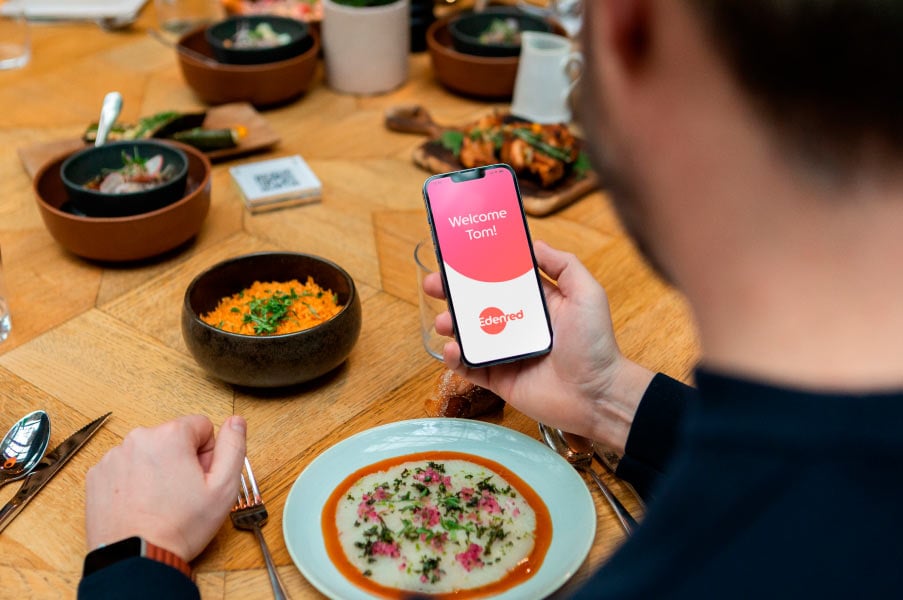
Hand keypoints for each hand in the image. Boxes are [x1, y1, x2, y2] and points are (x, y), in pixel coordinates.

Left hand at [85, 414, 246, 561]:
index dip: (207, 454)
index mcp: (170, 436)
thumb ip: (233, 447)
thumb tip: (236, 421)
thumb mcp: (223, 488)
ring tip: (159, 502)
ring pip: (148, 453)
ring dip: (156, 470)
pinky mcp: (97, 475)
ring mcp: (114, 457)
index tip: (200, 478)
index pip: (201, 426)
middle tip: (182, 493)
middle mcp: (138, 439)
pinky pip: (125, 467)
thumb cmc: (179, 527)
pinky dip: (134, 481)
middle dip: (181, 460)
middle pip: (173, 438)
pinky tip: (140, 504)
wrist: (136, 558)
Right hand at [423, 241, 654, 452]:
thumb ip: (563, 265)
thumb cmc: (595, 344)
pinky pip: (470, 367)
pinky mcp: (499, 379)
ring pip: (469, 335)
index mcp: (535, 303)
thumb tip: (534, 243)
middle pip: (477, 304)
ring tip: (445, 322)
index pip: (500, 280)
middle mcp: (518, 325)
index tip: (458, 257)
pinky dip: (456, 358)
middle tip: (434, 285)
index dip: (479, 268)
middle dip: (453, 293)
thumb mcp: (586, 294)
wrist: (597, 395)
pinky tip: (453, 349)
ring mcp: (506, 353)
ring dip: (451, 325)